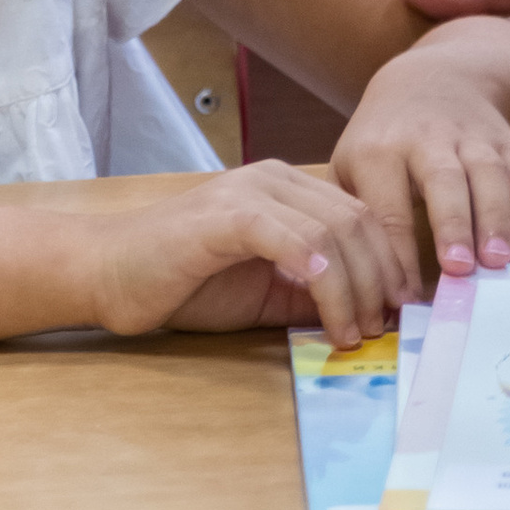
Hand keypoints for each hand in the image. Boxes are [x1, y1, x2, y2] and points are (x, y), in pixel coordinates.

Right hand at [85, 160, 414, 345]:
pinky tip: (327, 307)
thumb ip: (312, 291)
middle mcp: (275, 178)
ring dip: (355, 289)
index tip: (402, 312)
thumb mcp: (266, 291)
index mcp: (288, 188)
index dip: (390, 265)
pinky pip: (291, 237)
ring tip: (355, 330)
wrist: (108, 273)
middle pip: (357, 222)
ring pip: (332, 231)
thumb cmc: (184, 284)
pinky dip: (319, 273)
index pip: (362, 217)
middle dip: (381, 279)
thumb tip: (371, 314)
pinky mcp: (227, 215)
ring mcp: (250, 191)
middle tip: (387, 326)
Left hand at [332, 20, 509, 279]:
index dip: (397, 257)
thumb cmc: (382, 140)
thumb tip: (355, 288)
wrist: (429, 80)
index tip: (405, 302)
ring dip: (495, 218)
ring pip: (488, 174)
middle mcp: (427, 139)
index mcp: (379, 150)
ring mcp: (472, 138)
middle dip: (452, 224)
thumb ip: (350, 219)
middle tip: (459, 268)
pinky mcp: (508, 142)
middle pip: (443, 180)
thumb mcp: (348, 165)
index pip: (388, 210)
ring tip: (499, 262)